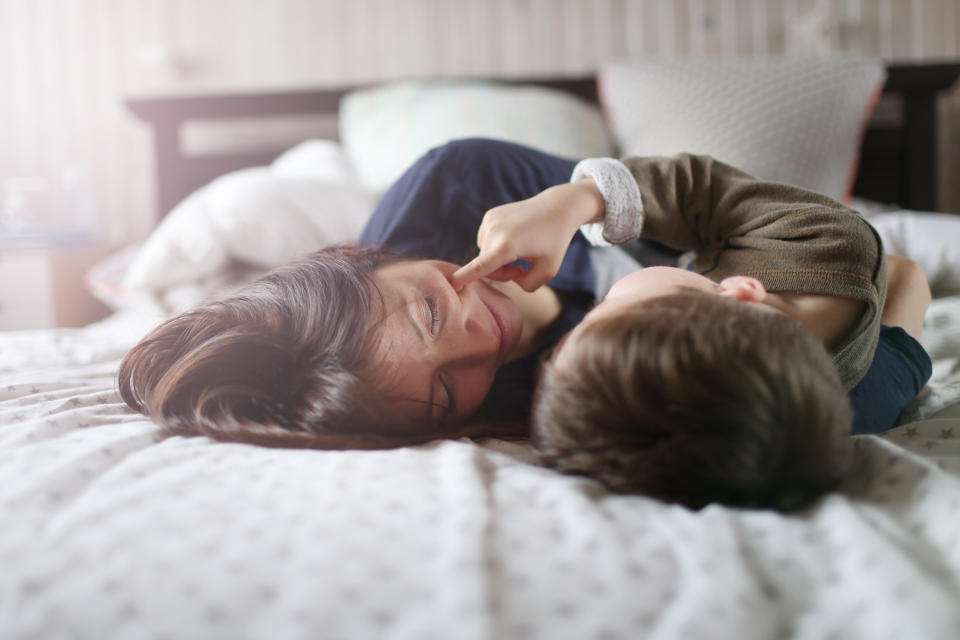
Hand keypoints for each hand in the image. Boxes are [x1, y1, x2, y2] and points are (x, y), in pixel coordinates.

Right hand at [451, 178, 604, 291]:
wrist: (557, 208)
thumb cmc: (555, 240)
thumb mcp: (548, 270)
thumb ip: (527, 285)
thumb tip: (509, 279)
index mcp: (508, 245)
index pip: (482, 266)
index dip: (466, 276)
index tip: (452, 282)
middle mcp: (494, 231)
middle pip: (486, 265)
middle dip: (502, 272)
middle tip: (522, 267)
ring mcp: (490, 220)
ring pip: (485, 253)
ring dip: (498, 258)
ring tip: (520, 250)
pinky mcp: (489, 215)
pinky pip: (486, 241)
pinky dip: (496, 245)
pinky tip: (513, 238)